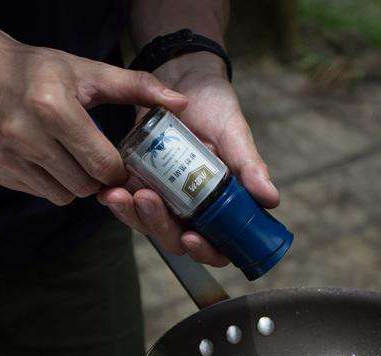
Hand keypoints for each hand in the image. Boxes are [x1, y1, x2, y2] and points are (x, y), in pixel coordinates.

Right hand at [0, 28, 187, 204]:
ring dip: (76, 183)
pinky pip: (41, 194)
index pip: (103, 165)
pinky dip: (51, 183)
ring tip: (71, 156)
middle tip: (97, 158)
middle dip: (98, 177)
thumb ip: (138, 86)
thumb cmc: (40, 70)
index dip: (118, 169)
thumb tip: (181, 103)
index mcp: (53, 108)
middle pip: (86, 185)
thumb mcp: (89, 71)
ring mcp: (7, 156)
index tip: (121, 160)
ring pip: (64, 196)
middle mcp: (26, 135)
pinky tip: (47, 158)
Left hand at [98, 53, 278, 266]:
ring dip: (132, 215)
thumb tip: (271, 199)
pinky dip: (117, 201)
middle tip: (147, 200)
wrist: (185, 77)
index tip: (191, 237)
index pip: (217, 247)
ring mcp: (164, 197)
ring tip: (120, 194)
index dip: (205, 252)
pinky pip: (127, 203)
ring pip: (147, 224)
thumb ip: (249, 166)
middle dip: (158, 226)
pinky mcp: (139, 182)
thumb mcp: (235, 133)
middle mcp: (192, 208)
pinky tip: (108, 191)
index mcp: (221, 206)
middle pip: (176, 239)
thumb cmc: (216, 107)